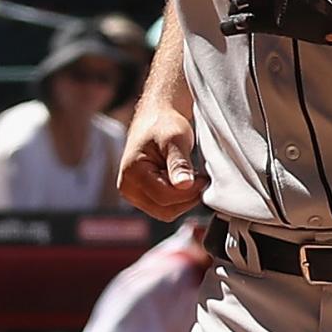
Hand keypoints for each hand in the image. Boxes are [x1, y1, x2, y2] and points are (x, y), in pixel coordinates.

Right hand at [117, 98, 203, 218]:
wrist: (155, 119)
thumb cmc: (164, 124)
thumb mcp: (176, 139)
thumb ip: (179, 163)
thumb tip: (184, 185)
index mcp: (132, 172)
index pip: (163, 197)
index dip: (188, 193)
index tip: (204, 179)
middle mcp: (127, 187)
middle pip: (164, 210)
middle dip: (186, 198)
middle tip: (200, 179)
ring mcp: (132, 195)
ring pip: (165, 212)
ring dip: (183, 200)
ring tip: (189, 177)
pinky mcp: (140, 197)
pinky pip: (164, 208)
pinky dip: (177, 199)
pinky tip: (181, 181)